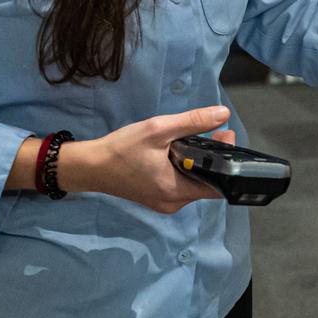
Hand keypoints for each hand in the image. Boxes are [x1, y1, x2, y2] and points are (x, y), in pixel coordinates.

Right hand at [65, 106, 237, 213]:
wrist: (90, 166)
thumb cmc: (121, 149)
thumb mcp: (158, 129)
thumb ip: (193, 122)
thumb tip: (223, 114)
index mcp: (176, 191)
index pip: (218, 184)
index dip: (227, 162)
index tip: (225, 137)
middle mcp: (174, 203)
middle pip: (208, 182)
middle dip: (214, 158)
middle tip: (215, 132)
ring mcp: (165, 202)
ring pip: (195, 183)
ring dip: (199, 162)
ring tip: (197, 139)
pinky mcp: (158, 198)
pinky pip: (181, 184)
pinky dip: (185, 168)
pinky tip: (180, 151)